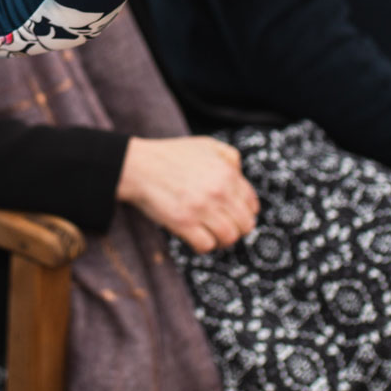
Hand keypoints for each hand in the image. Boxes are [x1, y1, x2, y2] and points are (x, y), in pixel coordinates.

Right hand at [116, 135, 259, 252]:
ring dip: (221, 240)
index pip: (252, 204)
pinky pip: (206, 245)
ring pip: (229, 237)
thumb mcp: (206, 144)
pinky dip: (204, 245)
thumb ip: (230, 156)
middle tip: (224, 228)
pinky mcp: (183, 223)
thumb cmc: (170, 155)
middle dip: (237, 229)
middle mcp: (219, 191)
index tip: (234, 216)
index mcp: (227, 173)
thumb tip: (241, 175)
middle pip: (245, 225)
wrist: (138, 165)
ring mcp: (201, 208)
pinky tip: (196, 238)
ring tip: (211, 235)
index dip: (245, 213)